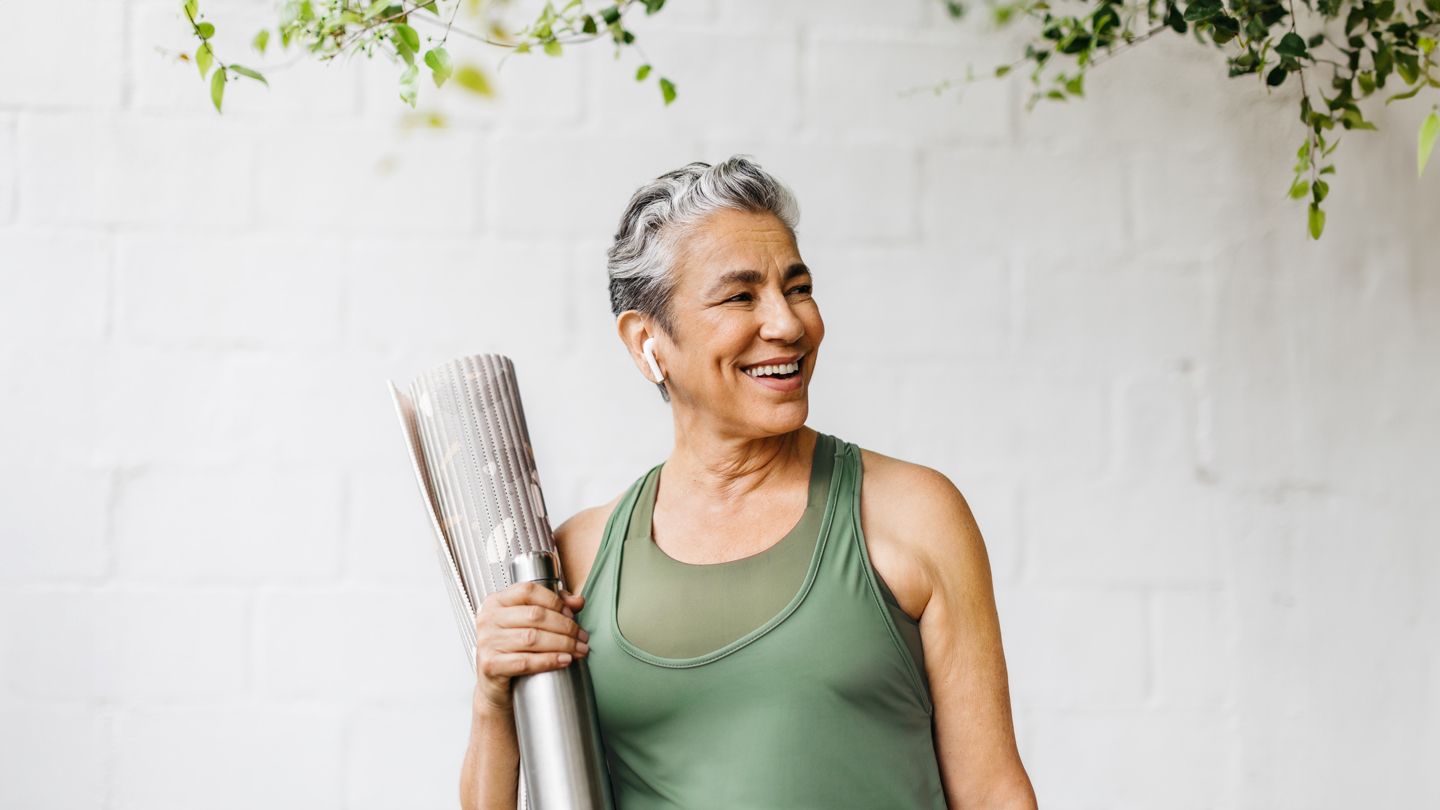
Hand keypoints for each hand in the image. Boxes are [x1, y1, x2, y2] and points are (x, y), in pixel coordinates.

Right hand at [472, 580, 587, 713]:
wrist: (494, 687)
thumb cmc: (511, 651)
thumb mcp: (529, 623)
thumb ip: (553, 607)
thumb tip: (577, 601)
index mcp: (497, 602)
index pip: (528, 591)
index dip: (555, 601)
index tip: (572, 614)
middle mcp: (488, 619)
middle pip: (535, 615)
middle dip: (565, 626)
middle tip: (582, 636)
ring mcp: (487, 642)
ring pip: (532, 638)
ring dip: (563, 644)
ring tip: (579, 649)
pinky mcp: (490, 665)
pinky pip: (525, 661)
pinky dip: (549, 660)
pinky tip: (565, 660)